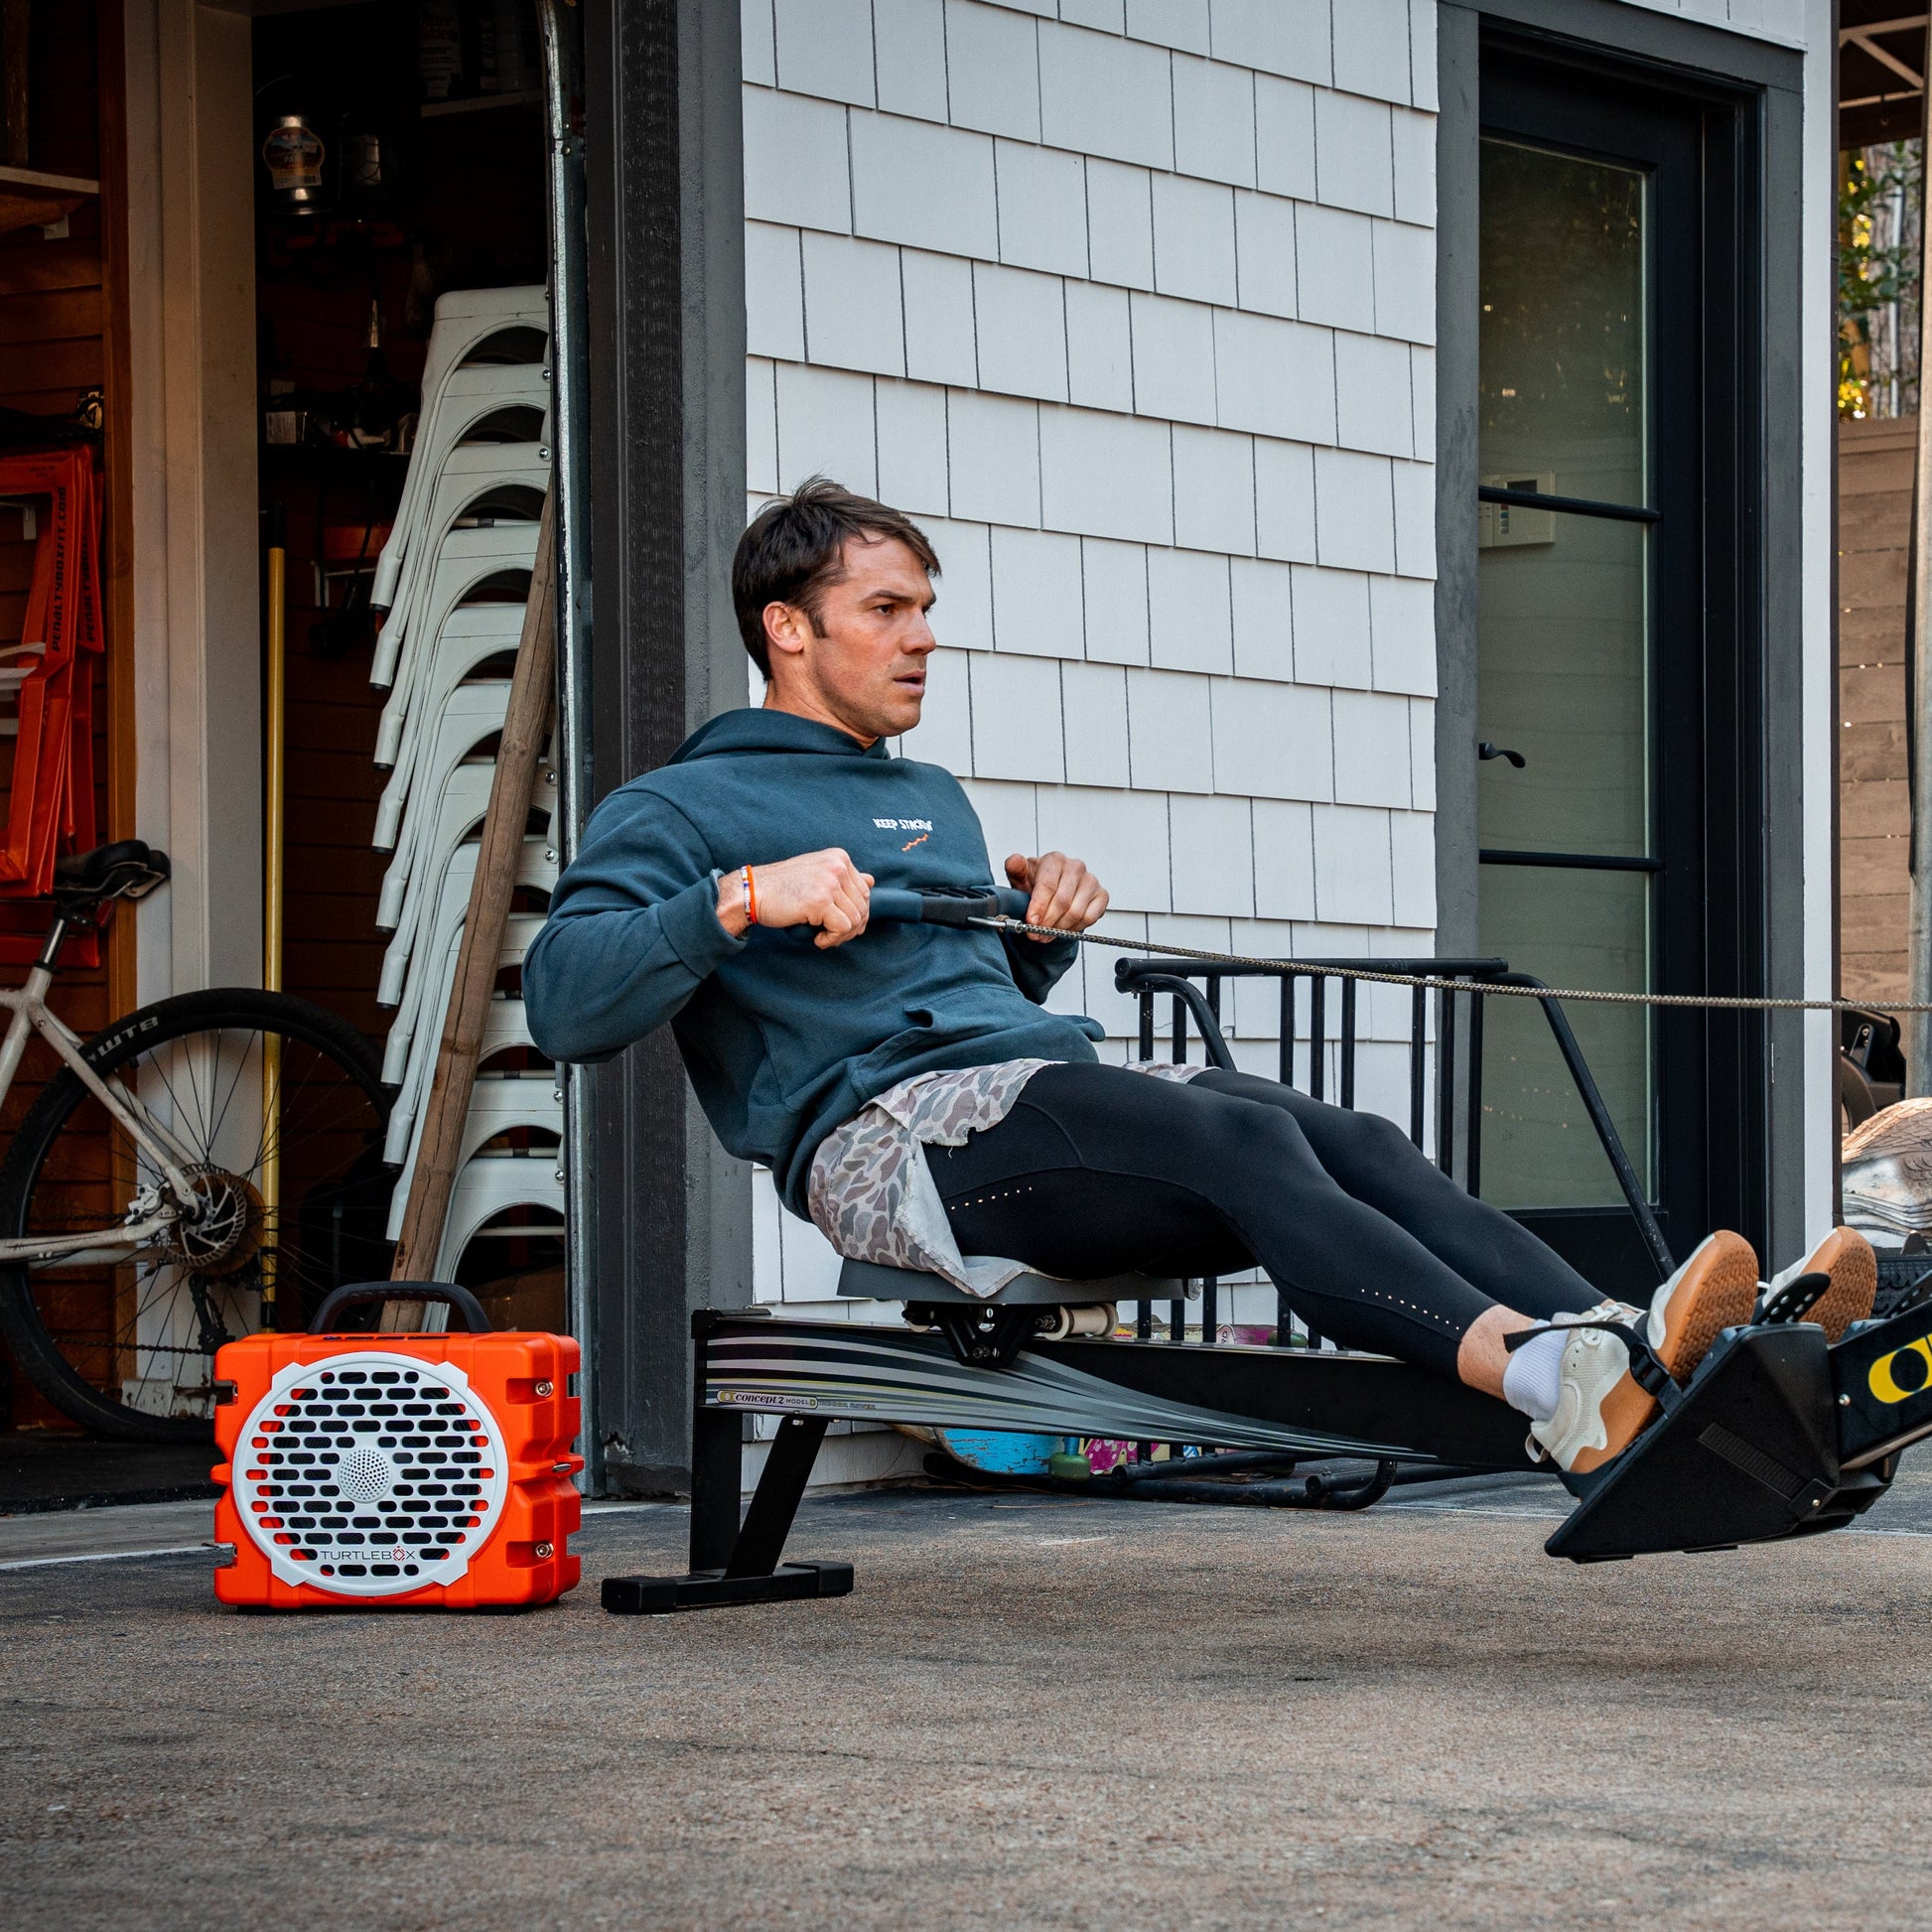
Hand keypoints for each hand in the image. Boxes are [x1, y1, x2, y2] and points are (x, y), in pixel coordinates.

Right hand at [717, 848, 873, 948]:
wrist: (754, 891)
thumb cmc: (783, 886)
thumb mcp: (817, 874)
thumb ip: (843, 878)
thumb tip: (871, 881)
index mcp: (839, 857)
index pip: (864, 891)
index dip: (857, 913)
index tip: (840, 924)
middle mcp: (838, 866)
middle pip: (863, 906)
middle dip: (851, 927)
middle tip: (832, 935)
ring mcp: (830, 882)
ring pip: (854, 919)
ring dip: (841, 935)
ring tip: (823, 937)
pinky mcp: (821, 901)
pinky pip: (842, 928)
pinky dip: (831, 939)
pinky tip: (817, 939)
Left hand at [1004, 851, 1108, 942]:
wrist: (1051, 892)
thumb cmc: (1036, 883)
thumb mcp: (1021, 876)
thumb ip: (1015, 868)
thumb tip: (1014, 861)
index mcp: (1055, 860)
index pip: (1048, 885)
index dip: (1039, 907)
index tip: (1031, 921)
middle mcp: (1075, 867)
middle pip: (1062, 901)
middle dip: (1047, 922)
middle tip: (1036, 933)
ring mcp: (1090, 881)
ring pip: (1076, 912)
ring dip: (1059, 928)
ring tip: (1047, 933)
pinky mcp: (1101, 895)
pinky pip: (1090, 917)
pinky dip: (1075, 928)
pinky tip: (1064, 928)